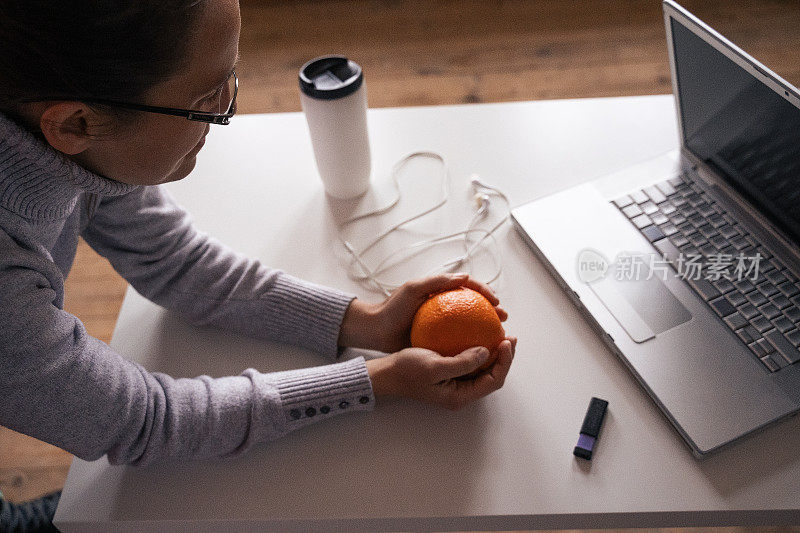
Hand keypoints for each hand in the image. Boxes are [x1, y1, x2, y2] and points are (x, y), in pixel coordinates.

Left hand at [339, 272, 507, 352]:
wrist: (376, 330)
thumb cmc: (392, 308)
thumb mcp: (412, 289)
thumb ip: (436, 281)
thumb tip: (464, 276)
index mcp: (441, 291)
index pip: (469, 286)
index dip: (485, 291)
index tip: (495, 302)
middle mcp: (445, 305)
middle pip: (475, 304)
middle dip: (493, 310)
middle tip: (503, 318)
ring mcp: (443, 323)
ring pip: (470, 323)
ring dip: (486, 327)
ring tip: (498, 335)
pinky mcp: (439, 339)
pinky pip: (458, 340)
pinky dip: (472, 344)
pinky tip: (481, 351)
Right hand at [365, 337, 516, 409]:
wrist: (386, 373)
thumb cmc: (407, 371)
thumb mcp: (434, 366)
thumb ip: (462, 362)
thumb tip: (485, 352)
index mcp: (460, 396)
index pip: (493, 381)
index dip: (504, 362)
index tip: (506, 341)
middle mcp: (461, 393)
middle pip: (492, 376)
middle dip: (504, 357)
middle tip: (510, 336)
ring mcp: (456, 384)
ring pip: (483, 370)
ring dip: (493, 353)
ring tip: (500, 334)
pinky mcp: (450, 374)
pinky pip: (470, 363)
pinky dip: (479, 350)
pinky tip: (478, 334)